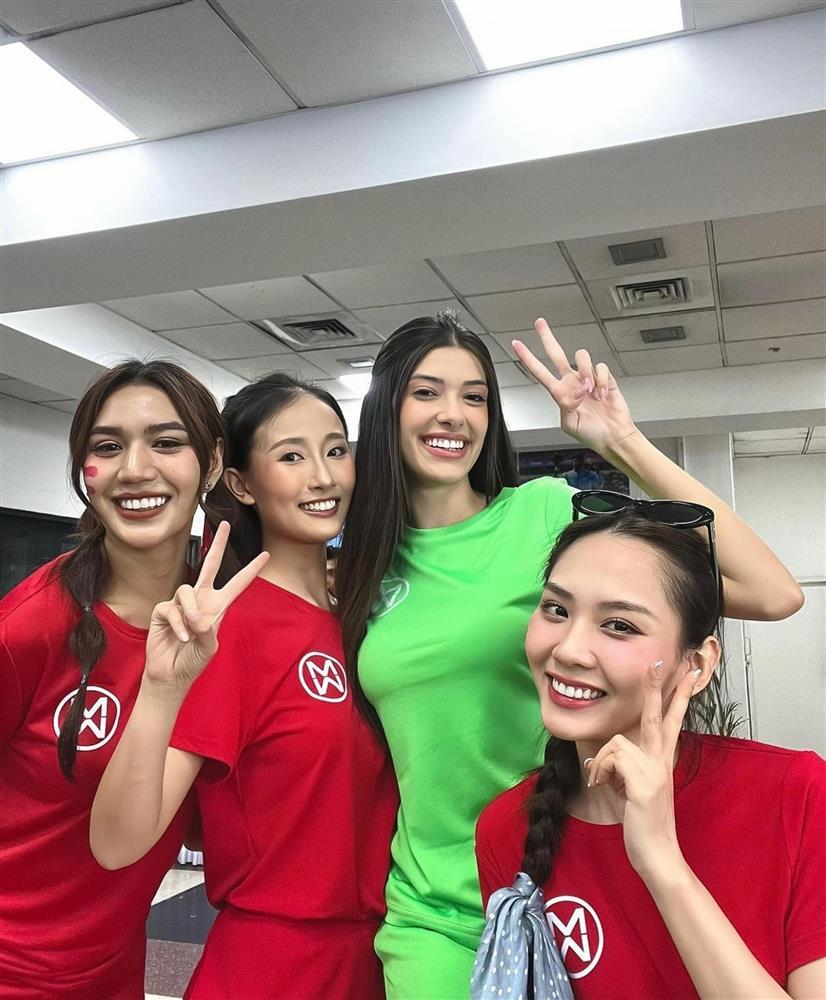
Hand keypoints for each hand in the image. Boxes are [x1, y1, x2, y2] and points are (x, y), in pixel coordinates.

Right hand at [145, 522, 268, 693]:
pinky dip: (178, 624)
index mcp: (218, 606)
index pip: (237, 583)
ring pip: (187, 590)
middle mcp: (201, 600)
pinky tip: (180, 637)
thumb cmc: (193, 661)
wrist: (171, 674)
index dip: (251, 570)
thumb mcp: (209, 648)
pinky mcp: (163, 610)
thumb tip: (198, 616)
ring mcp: (181, 604)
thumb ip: (208, 631)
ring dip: (191, 611)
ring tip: (192, 630)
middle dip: (218, 545)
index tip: (266, 555)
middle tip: (225, 525)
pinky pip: (172, 608)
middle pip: (210, 565)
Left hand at [513, 318, 636, 455]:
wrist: (613, 437)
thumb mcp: (570, 424)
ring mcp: (587, 378)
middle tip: (539, 323)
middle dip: (546, 337)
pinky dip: (601, 380)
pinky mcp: (604, 377)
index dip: (528, 359)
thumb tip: (575, 391)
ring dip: (585, 373)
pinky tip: (602, 394)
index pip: (540, 372)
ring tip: (590, 392)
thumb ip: (566, 407)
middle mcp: (571, 382)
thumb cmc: (591, 433)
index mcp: (560, 393)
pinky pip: (600, 367)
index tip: (517, 346)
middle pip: (556, 353)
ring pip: (581, 357)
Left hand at [587, 662, 700, 884]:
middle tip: (657, 661)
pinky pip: (610, 759)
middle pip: (657, 716)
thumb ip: (622, 770)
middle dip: (655, 687)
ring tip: (603, 784)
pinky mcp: (643, 784)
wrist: (657, 856)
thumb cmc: (643, 825)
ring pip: (616, 742)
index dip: (678, 695)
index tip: (687, 671)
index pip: (671, 721)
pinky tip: (603, 788)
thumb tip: (598, 760)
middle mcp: (660, 762)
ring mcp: (654, 772)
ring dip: (601, 762)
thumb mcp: (631, 790)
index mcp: (660, 761)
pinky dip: (599, 772)